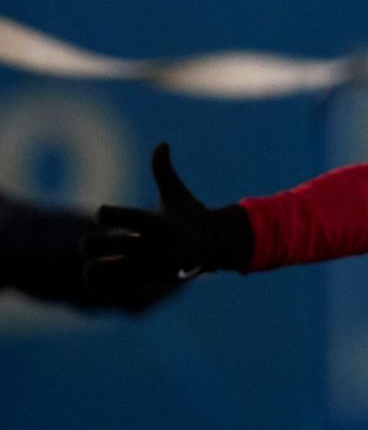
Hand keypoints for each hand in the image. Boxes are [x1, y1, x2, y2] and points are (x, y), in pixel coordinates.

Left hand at [81, 144, 252, 295]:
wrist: (215, 248)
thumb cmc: (191, 217)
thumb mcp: (178, 194)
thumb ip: (164, 170)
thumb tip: (163, 143)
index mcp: (158, 224)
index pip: (118, 217)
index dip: (105, 213)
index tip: (106, 214)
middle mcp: (152, 247)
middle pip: (100, 245)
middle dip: (90, 243)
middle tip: (95, 243)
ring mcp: (148, 268)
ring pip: (99, 270)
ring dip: (92, 266)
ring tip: (96, 261)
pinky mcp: (147, 282)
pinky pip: (109, 286)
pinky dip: (98, 281)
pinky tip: (101, 272)